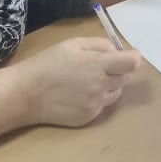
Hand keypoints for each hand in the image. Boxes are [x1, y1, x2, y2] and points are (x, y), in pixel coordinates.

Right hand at [17, 37, 140, 126]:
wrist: (27, 94)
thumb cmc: (48, 63)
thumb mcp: (73, 44)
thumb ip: (100, 45)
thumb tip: (117, 52)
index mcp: (97, 65)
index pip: (132, 63)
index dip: (133, 57)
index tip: (128, 55)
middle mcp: (100, 87)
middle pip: (126, 78)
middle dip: (120, 70)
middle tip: (101, 67)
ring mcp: (95, 104)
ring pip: (116, 93)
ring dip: (110, 85)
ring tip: (88, 81)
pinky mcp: (89, 117)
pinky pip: (103, 105)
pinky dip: (98, 98)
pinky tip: (80, 94)